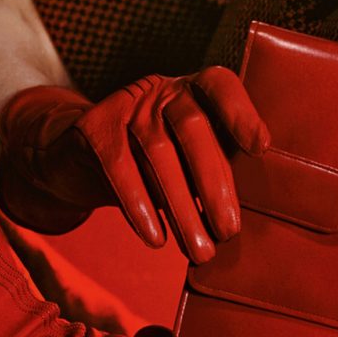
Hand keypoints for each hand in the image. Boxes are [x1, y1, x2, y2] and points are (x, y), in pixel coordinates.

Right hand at [0, 67, 269, 262]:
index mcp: (193, 91)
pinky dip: (139, 204)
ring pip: (158, 152)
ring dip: (181, 207)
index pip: (219, 85)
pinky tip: (155, 238)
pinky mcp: (93, 125)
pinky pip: (119, 165)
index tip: (259, 147)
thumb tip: (237, 219)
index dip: (241, 112)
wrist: (78, 161)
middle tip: (228, 231)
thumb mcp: (186, 161)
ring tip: (199, 251)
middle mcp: (162, 89)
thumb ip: (213, 172)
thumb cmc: (151, 167)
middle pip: (193, 126)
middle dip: (214, 182)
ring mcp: (125, 102)